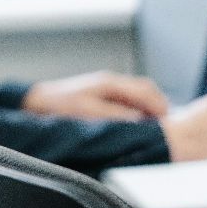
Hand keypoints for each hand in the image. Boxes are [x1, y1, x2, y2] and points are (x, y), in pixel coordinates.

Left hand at [22, 71, 168, 120]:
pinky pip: (129, 98)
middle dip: (159, 105)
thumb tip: (140, 120)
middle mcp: (112, 82)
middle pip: (147, 88)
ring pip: (140, 93)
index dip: (159, 107)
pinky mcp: (104, 94)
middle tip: (167, 125)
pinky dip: (139, 109)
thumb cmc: (60, 107)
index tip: (168, 122)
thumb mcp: (89, 113)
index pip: (146, 91)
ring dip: (149, 107)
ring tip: (155, 126)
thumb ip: (117, 116)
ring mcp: (108, 87)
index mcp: (110, 83)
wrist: (38, 102)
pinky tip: (138, 122)